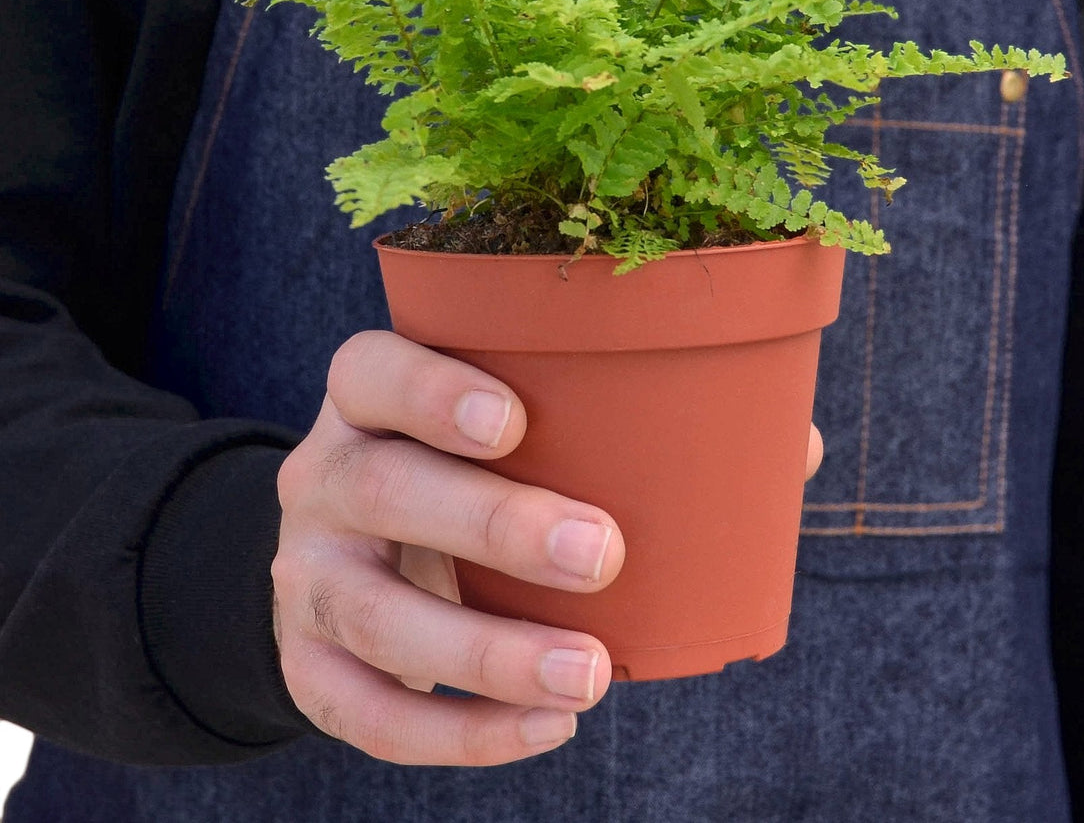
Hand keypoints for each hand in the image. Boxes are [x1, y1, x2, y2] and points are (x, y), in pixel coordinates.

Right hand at [272, 330, 624, 765]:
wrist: (354, 546)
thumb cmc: (460, 468)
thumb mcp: (485, 424)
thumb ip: (579, 419)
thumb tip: (756, 444)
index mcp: (365, 401)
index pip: (372, 372)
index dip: (433, 393)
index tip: (517, 423)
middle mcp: (321, 477)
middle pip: (382, 491)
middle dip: (494, 526)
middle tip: (600, 553)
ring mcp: (304, 573)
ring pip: (376, 616)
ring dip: (488, 653)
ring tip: (589, 674)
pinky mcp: (306, 662)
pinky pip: (367, 712)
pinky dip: (459, 733)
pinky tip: (546, 726)